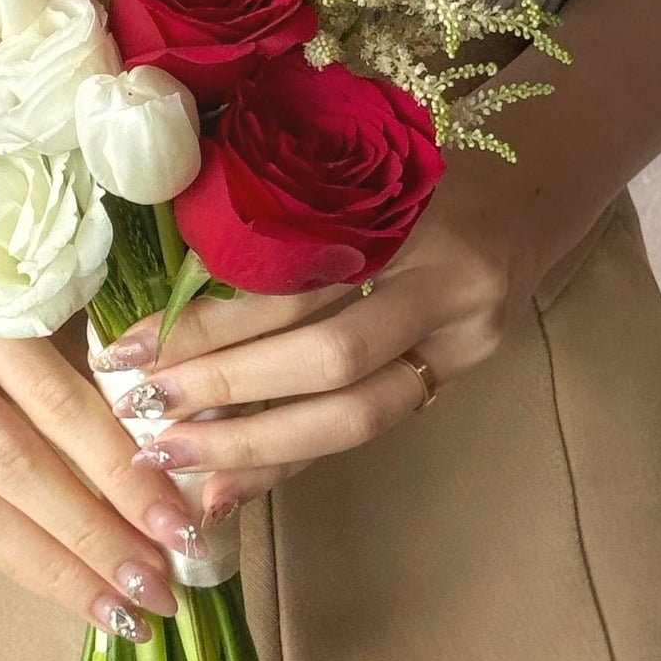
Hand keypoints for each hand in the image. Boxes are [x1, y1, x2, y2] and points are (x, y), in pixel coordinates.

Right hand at [0, 206, 187, 639]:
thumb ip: (48, 356)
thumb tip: (146, 447)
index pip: (54, 398)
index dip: (119, 469)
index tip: (178, 526)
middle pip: (13, 462)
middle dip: (93, 534)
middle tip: (159, 590)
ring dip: (50, 564)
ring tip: (116, 609)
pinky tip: (50, 581)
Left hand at [96, 149, 549, 514]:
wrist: (528, 197)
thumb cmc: (420, 174)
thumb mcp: (358, 171)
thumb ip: (286, 220)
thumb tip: (166, 284)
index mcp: (415, 216)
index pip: (305, 281)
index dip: (213, 324)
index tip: (132, 346)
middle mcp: (448, 288)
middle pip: (333, 358)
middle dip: (229, 390)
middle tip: (144, 412)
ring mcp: (461, 345)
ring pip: (355, 417)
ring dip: (255, 446)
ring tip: (175, 460)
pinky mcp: (455, 382)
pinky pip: (364, 434)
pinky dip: (292, 463)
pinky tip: (231, 488)